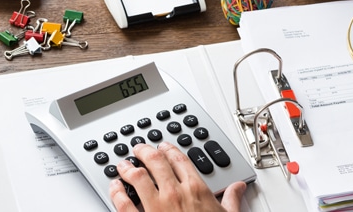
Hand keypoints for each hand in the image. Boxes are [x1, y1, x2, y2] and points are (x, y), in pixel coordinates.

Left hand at [109, 142, 246, 211]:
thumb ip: (231, 199)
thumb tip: (238, 187)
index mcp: (196, 190)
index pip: (180, 160)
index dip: (169, 150)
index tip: (164, 147)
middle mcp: (174, 194)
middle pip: (156, 162)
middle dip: (144, 152)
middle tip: (139, 149)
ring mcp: (156, 207)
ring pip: (137, 178)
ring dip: (128, 168)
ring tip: (123, 164)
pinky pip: (124, 204)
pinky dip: (116, 192)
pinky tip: (114, 187)